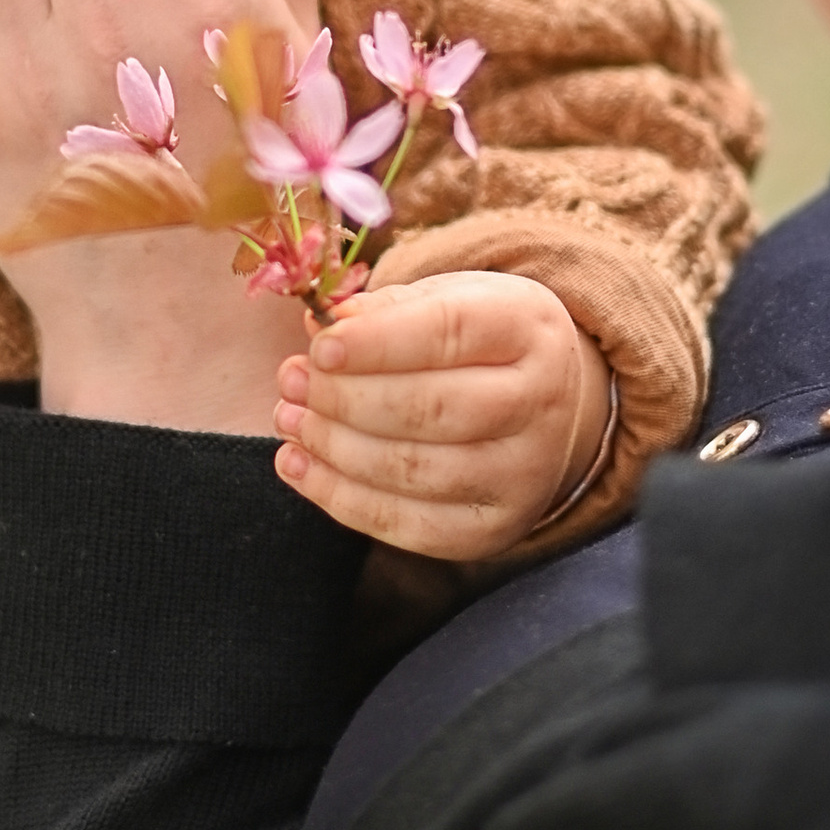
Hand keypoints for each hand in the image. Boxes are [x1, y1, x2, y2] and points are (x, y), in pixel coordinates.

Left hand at [274, 273, 613, 558]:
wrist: (537, 405)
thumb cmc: (475, 343)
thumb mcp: (443, 301)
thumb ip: (383, 309)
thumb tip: (322, 324)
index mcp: (529, 327)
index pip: (451, 332)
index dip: (377, 343)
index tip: (319, 348)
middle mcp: (541, 402)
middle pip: (432, 407)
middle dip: (345, 398)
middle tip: (292, 381)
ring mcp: (524, 473)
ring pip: (414, 470)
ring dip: (334, 447)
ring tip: (289, 419)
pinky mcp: (494, 528)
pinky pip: (407, 526)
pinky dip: (340, 498)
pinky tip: (299, 466)